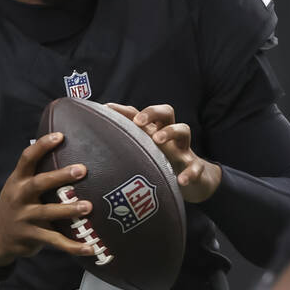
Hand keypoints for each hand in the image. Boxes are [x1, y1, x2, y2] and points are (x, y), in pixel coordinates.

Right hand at [0, 133, 98, 264]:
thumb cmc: (16, 205)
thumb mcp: (18, 186)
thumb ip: (35, 173)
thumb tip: (60, 145)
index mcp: (17, 181)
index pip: (27, 158)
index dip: (42, 146)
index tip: (60, 135)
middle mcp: (19, 197)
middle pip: (39, 183)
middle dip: (60, 176)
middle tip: (82, 170)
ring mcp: (24, 218)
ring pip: (48, 213)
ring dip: (69, 210)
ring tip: (88, 206)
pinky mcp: (32, 236)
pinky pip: (55, 241)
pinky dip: (73, 246)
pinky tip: (90, 248)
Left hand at [106, 103, 221, 202]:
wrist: (195, 180)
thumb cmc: (163, 164)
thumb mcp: (144, 155)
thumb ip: (124, 149)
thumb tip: (93, 148)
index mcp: (154, 131)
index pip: (140, 114)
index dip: (123, 110)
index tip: (105, 108)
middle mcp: (169, 137)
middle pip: (166, 112)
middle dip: (152, 112)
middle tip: (138, 122)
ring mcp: (183, 150)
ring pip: (184, 130)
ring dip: (171, 132)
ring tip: (157, 139)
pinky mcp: (194, 167)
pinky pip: (196, 166)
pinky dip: (190, 172)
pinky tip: (181, 180)